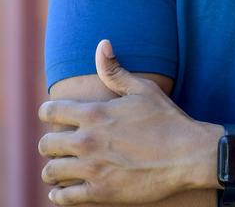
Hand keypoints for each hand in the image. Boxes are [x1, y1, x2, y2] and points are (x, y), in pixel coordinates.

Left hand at [38, 40, 220, 204]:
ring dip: (53, 170)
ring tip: (60, 169)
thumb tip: (102, 44)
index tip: (51, 116)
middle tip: (58, 146)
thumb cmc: (168, 120)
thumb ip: (116, 70)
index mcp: (94, 114)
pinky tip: (63, 190)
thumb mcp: (144, 89)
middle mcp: (87, 141)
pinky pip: (63, 198)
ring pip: (51, 172)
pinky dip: (59, 195)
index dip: (47, 112)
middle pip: (46, 144)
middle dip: (50, 144)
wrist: (189, 155)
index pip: (50, 111)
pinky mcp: (100, 192)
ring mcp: (92, 168)